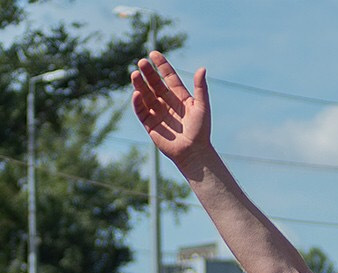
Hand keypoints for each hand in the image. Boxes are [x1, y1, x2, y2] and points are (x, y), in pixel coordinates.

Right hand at [131, 52, 211, 166]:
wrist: (194, 152)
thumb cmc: (201, 130)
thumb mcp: (202, 106)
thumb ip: (201, 88)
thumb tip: (202, 68)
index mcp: (180, 96)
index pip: (169, 77)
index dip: (162, 65)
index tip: (154, 54)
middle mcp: (168, 103)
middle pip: (155, 84)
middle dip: (148, 73)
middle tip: (141, 62)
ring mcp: (158, 113)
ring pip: (146, 96)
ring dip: (140, 85)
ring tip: (135, 74)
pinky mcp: (150, 125)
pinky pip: (141, 111)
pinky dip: (138, 103)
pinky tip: (136, 93)